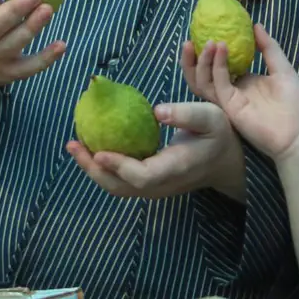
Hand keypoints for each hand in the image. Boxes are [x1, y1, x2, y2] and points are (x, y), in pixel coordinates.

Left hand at [67, 101, 246, 202]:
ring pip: (117, 187)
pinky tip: (91, 147)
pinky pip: (120, 181)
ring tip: (74, 146)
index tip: (98, 150)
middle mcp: (161, 184)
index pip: (142, 176)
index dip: (118, 166)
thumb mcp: (210, 116)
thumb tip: (157, 111)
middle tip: (72, 145)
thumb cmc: (219, 134)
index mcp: (175, 169)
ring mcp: (154, 187)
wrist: (227, 161)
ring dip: (93, 170)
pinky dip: (102, 168)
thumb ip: (186, 113)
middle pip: (121, 187)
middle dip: (93, 169)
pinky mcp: (149, 184)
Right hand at [183, 24, 298, 165]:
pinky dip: (216, 67)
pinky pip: (218, 86)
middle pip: (203, 75)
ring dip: (201, 61)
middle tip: (192, 39)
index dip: (210, 51)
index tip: (207, 31)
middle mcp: (233, 92)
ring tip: (208, 42)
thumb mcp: (283, 69)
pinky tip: (221, 50)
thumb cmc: (297, 105)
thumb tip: (256, 25)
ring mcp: (229, 101)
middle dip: (194, 58)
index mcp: (244, 83)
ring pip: (203, 82)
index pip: (219, 65)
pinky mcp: (231, 108)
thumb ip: (269, 48)